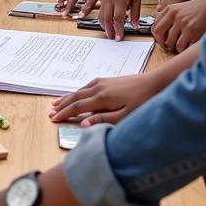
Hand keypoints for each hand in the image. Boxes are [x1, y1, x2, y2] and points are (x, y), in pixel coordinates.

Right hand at [49, 72, 164, 126]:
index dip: (64, 114)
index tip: (53, 119)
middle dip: (62, 105)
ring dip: (68, 97)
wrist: (155, 83)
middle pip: (75, 97)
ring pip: (80, 90)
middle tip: (50, 112)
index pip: (77, 107)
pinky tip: (77, 93)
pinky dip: (78, 91)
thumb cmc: (143, 102)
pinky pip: (87, 85)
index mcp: (101, 98)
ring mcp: (103, 82)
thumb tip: (84, 125)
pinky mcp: (108, 80)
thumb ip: (103, 120)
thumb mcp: (125, 116)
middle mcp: (99, 88)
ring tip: (57, 103)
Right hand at [98, 0, 143, 39]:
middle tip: (114, 38)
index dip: (118, 29)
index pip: (118, 18)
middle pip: (108, 18)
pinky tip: (107, 25)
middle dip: (110, 30)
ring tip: (110, 34)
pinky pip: (100, 12)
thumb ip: (136, 14)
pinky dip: (103, 20)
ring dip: (105, 27)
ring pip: (102, 16)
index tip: (120, 38)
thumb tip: (134, 26)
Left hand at [152, 0, 205, 52]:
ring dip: (179, 48)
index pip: (156, 29)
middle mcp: (177, 17)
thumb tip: (158, 33)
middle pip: (165, 39)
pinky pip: (186, 47)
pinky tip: (190, 44)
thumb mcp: (179, 7)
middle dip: (168, 46)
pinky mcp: (195, 32)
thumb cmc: (197, 7)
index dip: (158, 38)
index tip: (161, 41)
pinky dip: (188, 48)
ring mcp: (186, 25)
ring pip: (176, 45)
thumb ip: (168, 17)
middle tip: (172, 46)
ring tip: (182, 46)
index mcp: (171, 10)